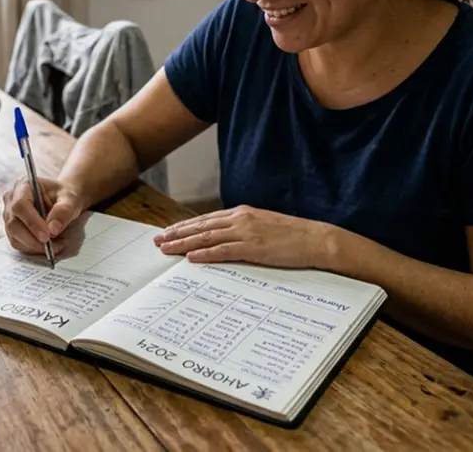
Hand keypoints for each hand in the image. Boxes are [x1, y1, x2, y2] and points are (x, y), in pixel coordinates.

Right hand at [2, 177, 86, 255]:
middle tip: (52, 246)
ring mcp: (9, 215)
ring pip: (14, 236)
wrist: (62, 201)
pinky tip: (47, 246)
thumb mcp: (70, 199)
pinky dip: (32, 248)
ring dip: (34, 246)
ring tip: (55, 245)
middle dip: (32, 239)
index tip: (47, 236)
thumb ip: (63, 211)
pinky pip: (17, 243)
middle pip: (13, 223)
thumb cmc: (64, 196)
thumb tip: (53, 229)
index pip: (20, 205)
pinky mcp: (12, 229)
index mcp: (23, 185)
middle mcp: (11, 199)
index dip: (32, 222)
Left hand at [153, 205, 338, 268]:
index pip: (206, 220)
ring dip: (184, 244)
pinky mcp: (254, 247)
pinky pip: (224, 251)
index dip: (185, 226)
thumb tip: (224, 239)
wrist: (315, 239)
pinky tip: (191, 258)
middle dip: (177, 234)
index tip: (168, 232)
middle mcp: (240, 219)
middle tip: (158, 241)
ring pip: (207, 237)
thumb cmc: (292, 236)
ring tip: (167, 249)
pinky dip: (206, 254)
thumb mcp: (263, 227)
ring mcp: (246, 232)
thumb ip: (243, 230)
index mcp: (242, 213)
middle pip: (201, 227)